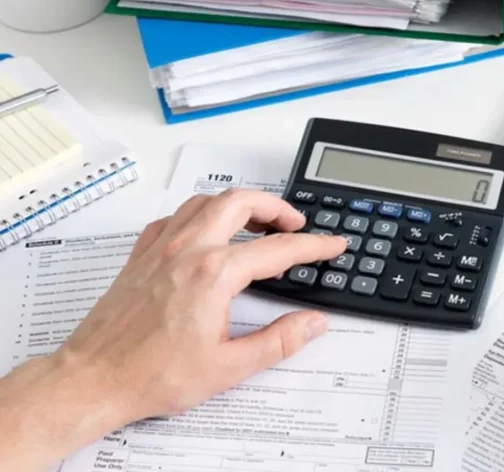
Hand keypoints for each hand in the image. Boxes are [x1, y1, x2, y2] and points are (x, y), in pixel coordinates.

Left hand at [0, 189, 346, 470]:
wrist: (93, 380)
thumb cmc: (150, 374)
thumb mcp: (229, 367)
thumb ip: (279, 341)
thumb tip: (312, 323)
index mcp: (214, 274)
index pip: (278, 248)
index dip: (313, 245)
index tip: (331, 244)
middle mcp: (188, 251)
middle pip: (240, 202)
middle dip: (275, 206)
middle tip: (295, 223)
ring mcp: (161, 248)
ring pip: (205, 201)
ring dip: (237, 204)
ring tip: (257, 222)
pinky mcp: (141, 256)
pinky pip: (173, 218)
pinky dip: (198, 215)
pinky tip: (205, 233)